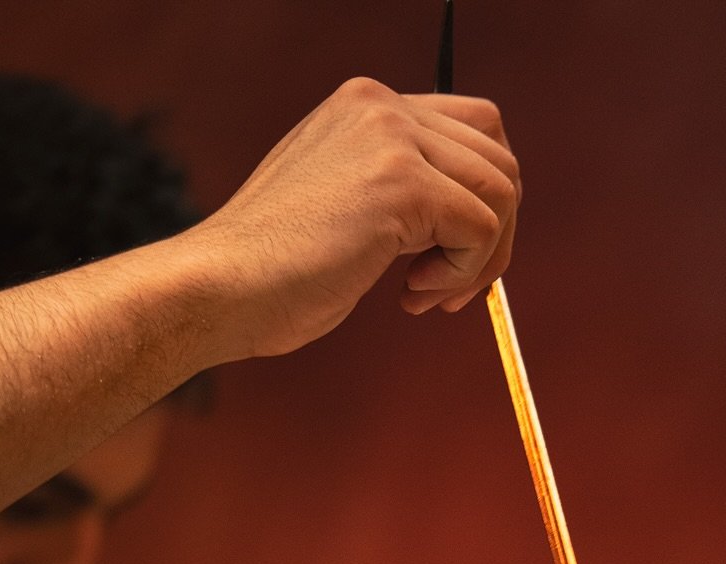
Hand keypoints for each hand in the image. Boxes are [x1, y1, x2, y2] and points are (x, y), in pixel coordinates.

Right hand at [183, 77, 519, 359]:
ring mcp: (393, 139)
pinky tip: (410, 294)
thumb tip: (470, 219)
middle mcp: (382, 106)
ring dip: (480, 260)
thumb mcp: (345, 207)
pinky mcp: (403, 184)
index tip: (445, 260)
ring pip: (502, 192)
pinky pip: (482, 229)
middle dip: (494, 232)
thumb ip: (399, 193)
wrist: (223, 286)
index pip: (473, 130)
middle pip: (499, 156)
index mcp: (368, 106)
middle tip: (449, 287)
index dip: (478, 201)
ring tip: (425, 293)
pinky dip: (464, 274)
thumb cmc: (275, 270)